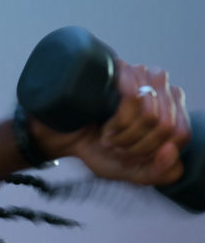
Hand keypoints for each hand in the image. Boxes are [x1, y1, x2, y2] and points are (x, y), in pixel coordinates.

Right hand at [30, 59, 190, 185]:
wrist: (62, 138)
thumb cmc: (97, 150)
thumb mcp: (133, 172)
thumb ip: (161, 173)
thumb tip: (171, 151)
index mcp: (173, 111)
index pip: (181, 134)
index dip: (154, 152)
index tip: (130, 155)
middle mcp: (163, 89)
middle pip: (166, 127)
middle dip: (135, 147)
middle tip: (115, 145)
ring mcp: (144, 75)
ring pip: (152, 116)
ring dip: (124, 135)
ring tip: (108, 134)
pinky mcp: (123, 69)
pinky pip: (135, 100)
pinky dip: (117, 122)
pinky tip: (103, 122)